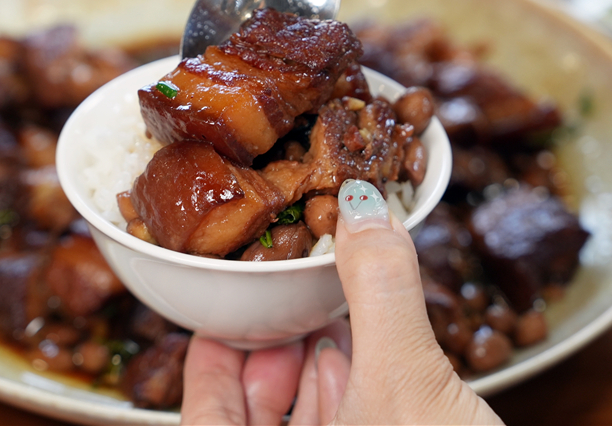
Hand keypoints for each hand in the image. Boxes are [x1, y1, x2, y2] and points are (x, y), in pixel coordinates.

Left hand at [181, 180, 502, 424]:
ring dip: (318, 353)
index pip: (205, 412)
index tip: (228, 297)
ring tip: (329, 299)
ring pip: (308, 411)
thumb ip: (379, 289)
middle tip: (289, 286)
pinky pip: (354, 418)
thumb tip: (363, 208)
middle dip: (277, 341)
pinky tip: (368, 339)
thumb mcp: (406, 380)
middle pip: (256, 407)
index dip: (214, 350)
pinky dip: (357, 376)